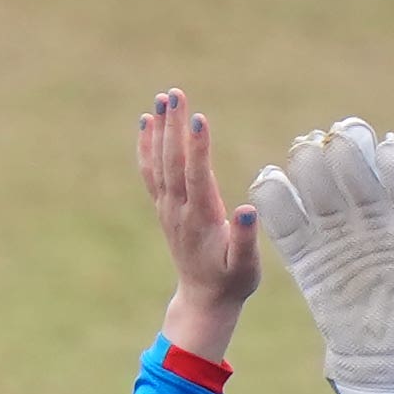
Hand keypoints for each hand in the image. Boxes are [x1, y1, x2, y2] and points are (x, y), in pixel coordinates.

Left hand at [136, 86, 259, 360]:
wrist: (203, 300)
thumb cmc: (232, 282)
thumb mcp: (245, 267)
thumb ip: (245, 240)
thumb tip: (246, 211)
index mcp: (201, 220)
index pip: (197, 177)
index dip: (197, 148)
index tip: (197, 119)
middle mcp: (178, 211)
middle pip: (173, 162)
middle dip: (173, 127)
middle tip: (174, 93)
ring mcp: (168, 209)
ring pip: (159, 163)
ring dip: (159, 130)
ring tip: (161, 98)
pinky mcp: (164, 208)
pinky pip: (151, 173)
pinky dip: (147, 147)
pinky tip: (147, 123)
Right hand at [253, 121, 393, 393]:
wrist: (390, 361)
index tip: (390, 152)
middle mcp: (379, 218)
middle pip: (361, 171)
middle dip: (351, 153)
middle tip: (338, 141)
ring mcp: (340, 231)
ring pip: (323, 184)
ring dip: (313, 163)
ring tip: (305, 151)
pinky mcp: (307, 253)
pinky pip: (286, 220)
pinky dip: (275, 199)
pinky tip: (268, 181)